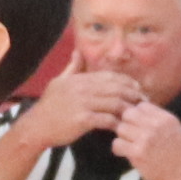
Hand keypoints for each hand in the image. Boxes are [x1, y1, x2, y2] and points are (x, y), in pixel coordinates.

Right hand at [15, 67, 141, 155]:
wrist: (36, 127)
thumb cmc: (49, 107)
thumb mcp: (58, 82)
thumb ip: (72, 68)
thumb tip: (78, 51)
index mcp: (80, 79)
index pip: (110, 77)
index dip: (127, 82)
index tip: (137, 89)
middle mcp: (82, 88)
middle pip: (116, 88)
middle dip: (133, 95)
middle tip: (143, 102)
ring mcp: (82, 103)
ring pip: (114, 103)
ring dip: (128, 109)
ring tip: (136, 115)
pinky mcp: (82, 119)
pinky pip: (106, 120)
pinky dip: (117, 123)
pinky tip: (122, 127)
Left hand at [111, 96, 180, 179]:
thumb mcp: (177, 131)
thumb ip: (160, 121)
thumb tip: (142, 111)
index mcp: (166, 119)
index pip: (141, 106)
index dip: (137, 115)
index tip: (138, 125)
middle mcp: (156, 126)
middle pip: (128, 114)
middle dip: (127, 123)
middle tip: (130, 135)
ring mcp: (146, 139)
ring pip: (121, 128)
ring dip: (122, 137)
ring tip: (129, 145)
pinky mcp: (137, 153)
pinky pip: (117, 144)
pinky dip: (119, 149)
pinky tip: (125, 153)